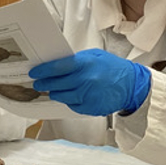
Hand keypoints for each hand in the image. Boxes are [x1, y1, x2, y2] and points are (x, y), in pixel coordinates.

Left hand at [29, 49, 150, 116]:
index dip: (43, 71)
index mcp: (85, 64)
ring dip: (55, 93)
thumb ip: (76, 60)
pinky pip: (72, 105)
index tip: (34, 73)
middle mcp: (85, 80)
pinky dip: (69, 101)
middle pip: (56, 84)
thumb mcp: (95, 56)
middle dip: (44, 84)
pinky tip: (69, 97)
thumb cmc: (112, 68)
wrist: (131, 86)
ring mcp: (88, 95)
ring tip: (52, 90)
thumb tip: (56, 64)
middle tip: (38, 84)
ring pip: (62, 96)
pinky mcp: (90, 108)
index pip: (57, 67)